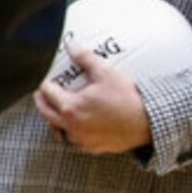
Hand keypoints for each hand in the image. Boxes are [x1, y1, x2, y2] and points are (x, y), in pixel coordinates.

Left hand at [35, 44, 152, 152]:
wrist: (150, 122)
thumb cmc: (128, 98)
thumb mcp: (106, 73)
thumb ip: (85, 58)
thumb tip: (71, 44)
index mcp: (70, 107)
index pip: (47, 93)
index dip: (46, 84)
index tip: (47, 79)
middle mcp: (71, 126)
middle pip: (46, 113)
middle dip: (42, 101)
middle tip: (42, 94)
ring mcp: (81, 139)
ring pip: (58, 130)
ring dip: (54, 120)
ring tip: (57, 111)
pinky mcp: (92, 147)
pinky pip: (74, 141)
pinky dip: (70, 133)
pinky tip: (76, 126)